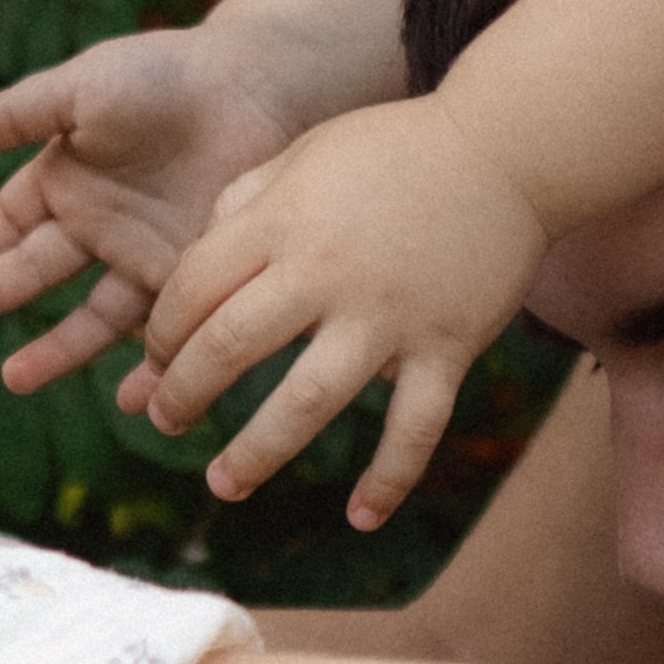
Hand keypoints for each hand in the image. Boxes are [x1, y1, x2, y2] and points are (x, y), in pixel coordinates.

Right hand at [0, 23, 319, 390]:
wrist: (257, 88)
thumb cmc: (167, 76)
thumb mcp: (85, 86)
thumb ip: (22, 112)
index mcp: (69, 177)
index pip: (9, 220)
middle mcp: (101, 223)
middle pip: (37, 269)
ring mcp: (145, 253)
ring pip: (92, 316)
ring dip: (56, 350)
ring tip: (16, 379)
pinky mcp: (193, 276)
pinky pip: (164, 330)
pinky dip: (150, 370)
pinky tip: (131, 402)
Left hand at [127, 97, 549, 524]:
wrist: (508, 148)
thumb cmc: (393, 150)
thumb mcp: (304, 154)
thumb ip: (245, 202)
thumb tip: (195, 266)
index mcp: (282, 220)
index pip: (193, 289)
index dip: (161, 332)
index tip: (156, 358)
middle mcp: (326, 271)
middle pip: (228, 347)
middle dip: (183, 393)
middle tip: (165, 419)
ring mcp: (388, 315)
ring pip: (307, 402)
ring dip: (257, 451)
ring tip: (223, 483)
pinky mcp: (446, 345)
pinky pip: (415, 427)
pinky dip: (389, 478)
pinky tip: (361, 516)